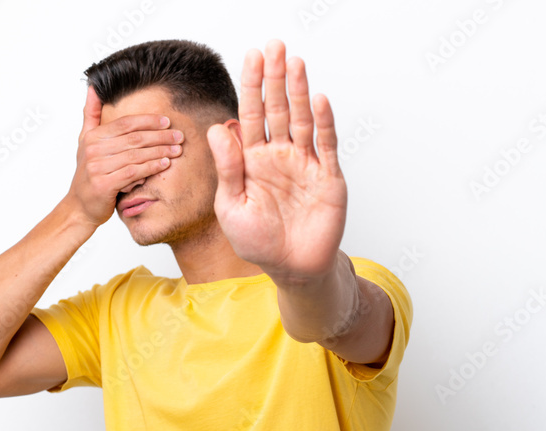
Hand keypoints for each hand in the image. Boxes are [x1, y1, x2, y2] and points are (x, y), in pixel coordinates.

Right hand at [66, 85, 183, 226]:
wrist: (80, 205)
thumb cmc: (88, 173)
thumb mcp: (86, 141)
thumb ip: (91, 114)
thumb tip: (93, 87)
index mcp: (93, 137)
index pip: (126, 124)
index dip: (148, 121)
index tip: (167, 121)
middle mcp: (94, 150)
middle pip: (134, 139)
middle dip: (160, 136)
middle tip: (179, 136)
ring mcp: (97, 168)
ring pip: (136, 155)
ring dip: (160, 151)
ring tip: (177, 149)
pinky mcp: (104, 185)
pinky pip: (133, 172)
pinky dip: (151, 167)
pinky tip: (164, 164)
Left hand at [207, 39, 347, 285]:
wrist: (292, 269)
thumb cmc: (258, 242)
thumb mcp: (231, 207)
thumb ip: (227, 168)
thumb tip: (217, 129)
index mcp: (252, 161)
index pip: (250, 115)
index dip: (252, 86)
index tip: (251, 57)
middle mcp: (279, 156)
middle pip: (277, 109)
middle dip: (275, 78)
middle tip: (274, 47)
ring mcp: (304, 164)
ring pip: (301, 120)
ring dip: (298, 92)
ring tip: (294, 63)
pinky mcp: (327, 178)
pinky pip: (325, 146)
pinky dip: (322, 123)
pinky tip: (317, 100)